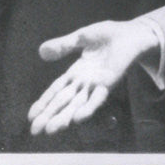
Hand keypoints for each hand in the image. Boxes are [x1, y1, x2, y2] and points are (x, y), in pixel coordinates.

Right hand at [27, 19, 157, 135]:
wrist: (134, 32)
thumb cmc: (111, 35)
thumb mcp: (82, 37)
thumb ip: (64, 45)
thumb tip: (41, 52)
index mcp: (76, 72)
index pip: (56, 90)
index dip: (43, 102)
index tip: (30, 117)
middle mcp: (85, 82)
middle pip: (63, 101)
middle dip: (49, 115)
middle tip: (35, 131)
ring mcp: (97, 83)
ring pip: (77, 104)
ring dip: (64, 117)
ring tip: (51, 130)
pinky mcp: (110, 82)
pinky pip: (98, 97)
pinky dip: (88, 107)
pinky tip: (78, 119)